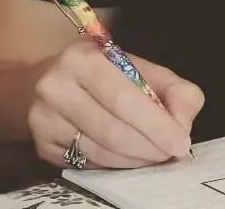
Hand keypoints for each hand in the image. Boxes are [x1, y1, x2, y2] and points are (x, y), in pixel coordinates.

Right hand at [28, 42, 204, 167]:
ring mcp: (44, 120)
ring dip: (134, 160)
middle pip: (111, 130)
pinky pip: (86, 164)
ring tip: (155, 157)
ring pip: (99, 152)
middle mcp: (57, 88)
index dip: (156, 124)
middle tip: (172, 154)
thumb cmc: (104, 72)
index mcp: (84, 59)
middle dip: (149, 146)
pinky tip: (130, 160)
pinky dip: (115, 166)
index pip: (124, 98)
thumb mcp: (139, 67)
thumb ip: (172, 89)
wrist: (45, 79)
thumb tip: (183, 122)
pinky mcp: (41, 146)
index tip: (181, 141)